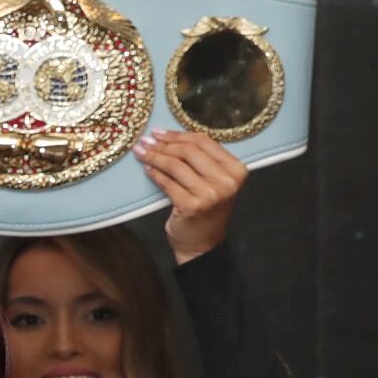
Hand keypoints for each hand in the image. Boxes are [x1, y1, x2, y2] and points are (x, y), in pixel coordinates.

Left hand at [132, 127, 246, 261]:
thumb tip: (168, 136)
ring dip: (154, 157)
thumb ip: (202, 161)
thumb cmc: (206, 211)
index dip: (179, 135)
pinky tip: (147, 169)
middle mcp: (226, 181)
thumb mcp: (213, 182)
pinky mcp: (191, 206)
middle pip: (188, 151)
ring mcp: (210, 194)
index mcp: (236, 170)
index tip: (160, 133)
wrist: (202, 244)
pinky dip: (155, 173)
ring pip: (175, 165)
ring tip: (141, 152)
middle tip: (145, 142)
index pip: (204, 142)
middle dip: (163, 144)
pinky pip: (167, 182)